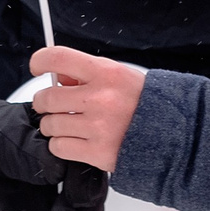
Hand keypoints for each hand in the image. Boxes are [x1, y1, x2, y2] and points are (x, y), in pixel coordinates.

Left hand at [30, 45, 147, 173]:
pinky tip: (75, 140)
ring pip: (50, 124)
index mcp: (106, 73)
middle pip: (47, 97)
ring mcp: (98, 127)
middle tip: (53, 105)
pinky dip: (61, 145)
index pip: (59, 58)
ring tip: (69, 125)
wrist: (172, 135)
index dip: (40, 61)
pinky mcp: (96, 152)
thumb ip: (87, 74)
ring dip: (53, 126)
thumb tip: (57, 77)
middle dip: (45, 102)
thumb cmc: (143, 104)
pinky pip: (58, 147)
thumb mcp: (119, 76)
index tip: (37, 67)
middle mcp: (100, 98)